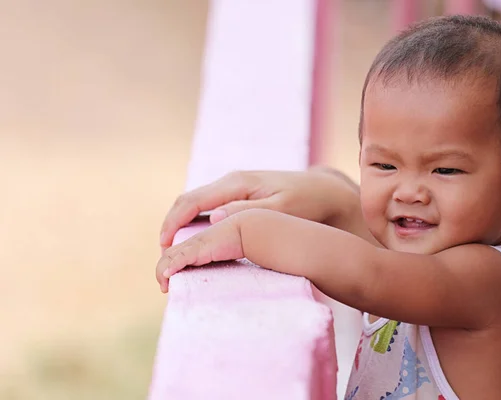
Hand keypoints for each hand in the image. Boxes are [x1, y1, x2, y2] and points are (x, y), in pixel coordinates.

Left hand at [156, 216, 242, 292]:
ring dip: (162, 272)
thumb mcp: (228, 252)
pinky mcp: (200, 247)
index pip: (177, 252)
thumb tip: (218, 270)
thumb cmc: (245, 240)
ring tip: (164, 287)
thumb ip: (220, 258)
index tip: (170, 280)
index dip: (170, 265)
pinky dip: (172, 266)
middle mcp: (194, 242)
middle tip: (164, 288)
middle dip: (161, 271)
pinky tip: (167, 276)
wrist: (251, 229)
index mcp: (199, 242)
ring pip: (169, 256)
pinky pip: (181, 258)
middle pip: (168, 254)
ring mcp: (196, 244)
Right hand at [159, 169, 360, 250]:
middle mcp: (232, 181)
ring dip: (182, 226)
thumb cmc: (307, 203)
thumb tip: (215, 218)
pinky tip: (197, 242)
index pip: (192, 201)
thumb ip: (249, 212)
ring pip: (197, 205)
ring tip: (176, 253)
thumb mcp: (281, 209)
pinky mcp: (241, 194)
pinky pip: (210, 207)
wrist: (326, 190)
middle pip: (188, 202)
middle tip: (165, 257)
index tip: (163, 247)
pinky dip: (197, 223)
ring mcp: (235, 186)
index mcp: (237, 183)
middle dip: (171, 226)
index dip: (173, 224)